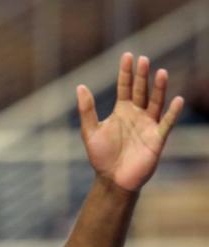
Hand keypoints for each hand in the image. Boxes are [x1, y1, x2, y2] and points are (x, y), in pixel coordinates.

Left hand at [77, 52, 183, 191]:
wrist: (112, 179)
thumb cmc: (101, 157)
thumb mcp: (90, 131)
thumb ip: (87, 110)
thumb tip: (80, 86)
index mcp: (122, 111)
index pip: (125, 87)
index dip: (126, 72)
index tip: (128, 55)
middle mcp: (137, 114)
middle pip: (141, 91)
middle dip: (142, 76)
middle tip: (143, 59)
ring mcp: (148, 125)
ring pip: (156, 102)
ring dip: (159, 88)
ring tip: (161, 72)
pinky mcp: (157, 138)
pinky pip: (166, 123)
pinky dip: (172, 113)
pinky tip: (177, 100)